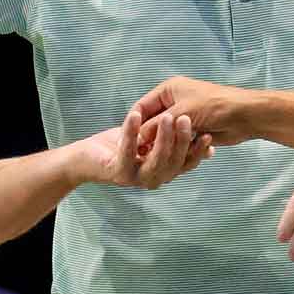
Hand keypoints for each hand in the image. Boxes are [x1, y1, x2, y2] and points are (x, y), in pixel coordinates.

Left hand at [80, 111, 212, 191]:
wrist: (84, 158)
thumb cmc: (119, 146)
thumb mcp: (151, 139)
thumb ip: (175, 139)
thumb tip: (209, 139)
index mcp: (163, 171)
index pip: (186, 163)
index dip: (198, 151)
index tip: (209, 134)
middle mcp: (152, 178)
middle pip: (174, 162)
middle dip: (182, 141)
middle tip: (188, 119)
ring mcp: (135, 178)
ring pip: (156, 160)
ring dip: (163, 138)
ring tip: (168, 117)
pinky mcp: (117, 172)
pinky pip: (127, 152)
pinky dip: (131, 132)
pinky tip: (135, 115)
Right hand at [127, 77, 259, 149]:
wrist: (245, 115)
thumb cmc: (214, 106)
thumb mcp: (181, 114)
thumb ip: (156, 127)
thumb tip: (137, 141)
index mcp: (168, 90)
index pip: (142, 107)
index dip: (134, 124)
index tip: (127, 142)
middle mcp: (175, 102)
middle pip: (153, 122)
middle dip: (149, 137)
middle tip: (141, 154)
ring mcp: (185, 117)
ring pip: (166, 135)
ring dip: (165, 145)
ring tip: (157, 158)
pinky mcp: (195, 131)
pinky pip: (180, 142)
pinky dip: (179, 148)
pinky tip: (176, 157)